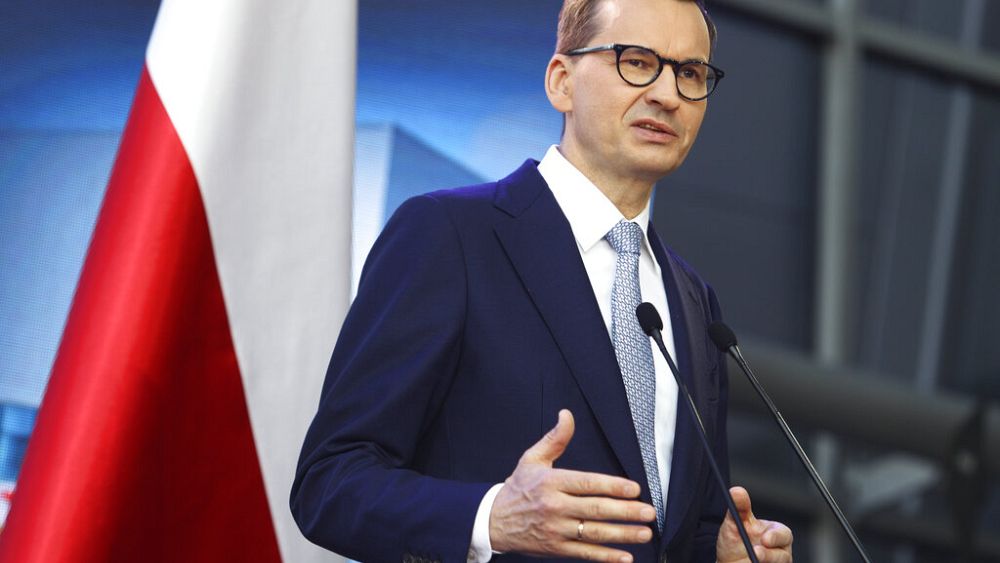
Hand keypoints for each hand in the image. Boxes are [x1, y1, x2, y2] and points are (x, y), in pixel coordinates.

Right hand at [489, 409, 655, 562]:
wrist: (493, 521)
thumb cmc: (517, 488)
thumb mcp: (532, 459)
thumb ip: (555, 439)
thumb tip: (567, 415)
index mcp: (551, 483)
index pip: (587, 484)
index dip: (613, 486)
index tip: (634, 489)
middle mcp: (554, 507)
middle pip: (595, 509)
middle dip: (626, 512)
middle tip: (649, 513)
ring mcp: (555, 530)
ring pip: (594, 533)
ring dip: (622, 534)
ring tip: (644, 533)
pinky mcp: (556, 548)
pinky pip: (585, 553)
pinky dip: (606, 557)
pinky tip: (625, 557)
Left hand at [716, 486, 792, 562]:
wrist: (727, 562)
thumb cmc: (734, 541)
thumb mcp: (734, 523)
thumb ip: (738, 508)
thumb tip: (736, 491)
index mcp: (775, 533)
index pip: (783, 534)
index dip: (776, 537)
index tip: (765, 539)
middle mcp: (779, 551)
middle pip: (784, 555)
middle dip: (771, 555)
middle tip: (756, 553)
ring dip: (766, 561)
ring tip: (752, 558)